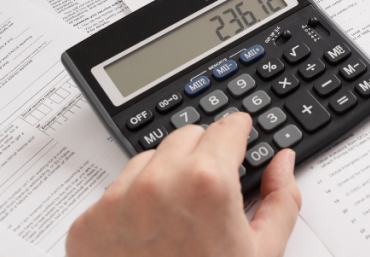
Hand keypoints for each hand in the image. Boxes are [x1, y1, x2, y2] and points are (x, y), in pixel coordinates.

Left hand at [67, 113, 300, 256]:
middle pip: (188, 136)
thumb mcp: (264, 254)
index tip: (240, 138)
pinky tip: (150, 238)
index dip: (239, 134)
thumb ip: (282, 198)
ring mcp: (116, 202)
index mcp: (208, 183)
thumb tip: (282, 163)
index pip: (227, 126)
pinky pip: (114, 193)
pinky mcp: (87, 224)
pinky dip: (133, 205)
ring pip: (148, 159)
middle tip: (214, 190)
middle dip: (204, 154)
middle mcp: (158, 183)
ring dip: (167, 174)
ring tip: (180, 218)